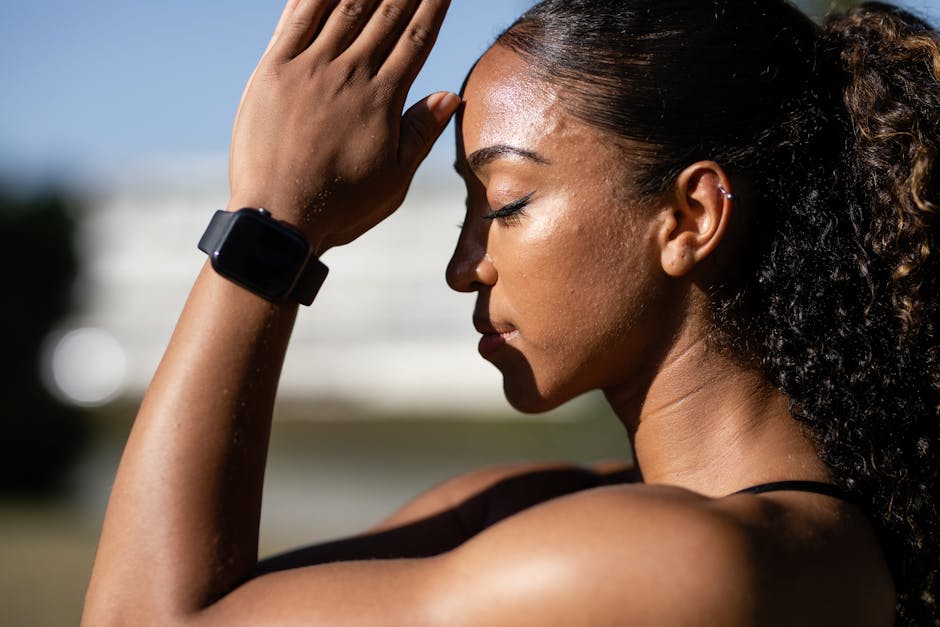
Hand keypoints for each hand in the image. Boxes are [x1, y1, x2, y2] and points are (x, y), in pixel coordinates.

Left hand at [228, 0, 457, 253]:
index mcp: (382, 100)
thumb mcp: (393, 180)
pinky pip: (297, 15)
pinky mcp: (273, 69)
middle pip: (386, 11)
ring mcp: (309, 68)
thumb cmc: (339, 206)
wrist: (276, 219)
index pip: (418, 36)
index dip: (433, 3)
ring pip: (345, 4)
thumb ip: (421, 133)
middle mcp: (349, 75)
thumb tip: (452, 95)